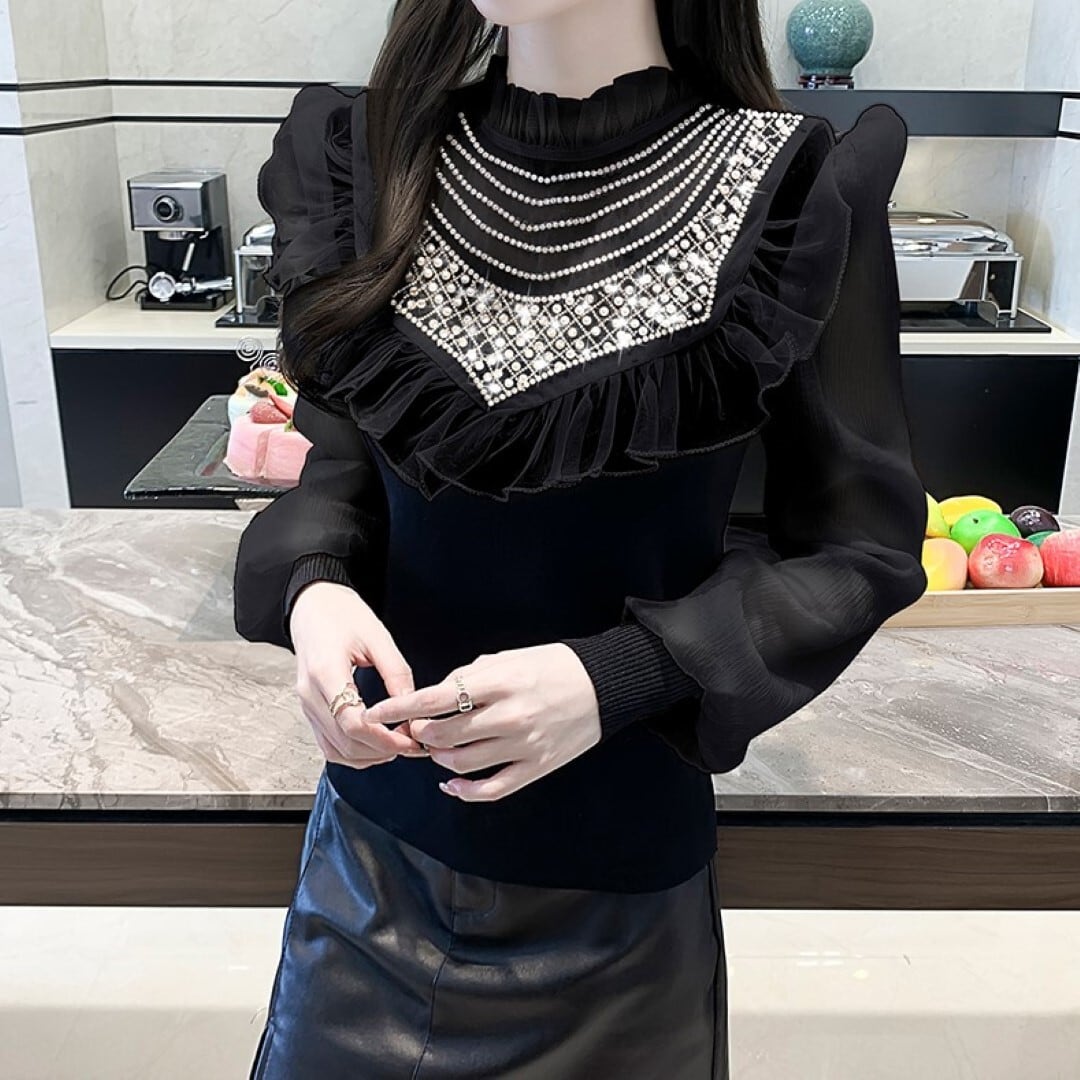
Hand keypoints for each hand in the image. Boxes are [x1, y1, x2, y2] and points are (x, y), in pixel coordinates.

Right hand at [289, 581, 428, 766]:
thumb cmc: (342, 615)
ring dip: (368, 756)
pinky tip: (375, 744)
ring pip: (335, 750)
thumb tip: (413, 708)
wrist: (313, 606)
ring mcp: (306, 704)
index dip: (384, 738)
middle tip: (412, 744)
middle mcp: (309, 693)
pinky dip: (353, 751)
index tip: (409, 738)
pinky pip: (328, 744)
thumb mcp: (378, 637)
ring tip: (397, 745)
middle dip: (381, 750)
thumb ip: (396, 674)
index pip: (352, 723)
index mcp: (325, 671)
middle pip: (345, 742)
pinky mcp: (309, 709)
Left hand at [361, 643, 601, 801]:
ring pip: (461, 763)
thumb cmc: (552, 666)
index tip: (374, 714)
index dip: (399, 709)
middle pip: (442, 735)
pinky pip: (491, 788)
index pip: (435, 699)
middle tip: (415, 730)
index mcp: (499, 681)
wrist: (604, 685)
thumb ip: (469, 676)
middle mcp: (509, 715)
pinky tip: (450, 783)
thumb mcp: (508, 658)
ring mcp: (523, 744)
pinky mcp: (536, 767)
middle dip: (419, 734)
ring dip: (438, 758)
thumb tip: (435, 697)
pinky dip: (464, 790)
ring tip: (437, 748)